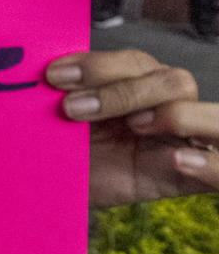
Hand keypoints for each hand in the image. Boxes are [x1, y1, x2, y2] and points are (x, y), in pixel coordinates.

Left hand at [47, 50, 218, 207]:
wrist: (51, 190)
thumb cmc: (57, 150)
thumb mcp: (58, 119)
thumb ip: (66, 92)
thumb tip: (51, 71)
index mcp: (137, 84)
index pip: (137, 62)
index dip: (98, 65)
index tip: (54, 76)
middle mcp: (166, 108)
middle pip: (174, 82)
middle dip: (122, 91)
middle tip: (72, 108)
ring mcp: (182, 143)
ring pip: (213, 115)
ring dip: (174, 116)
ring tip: (133, 127)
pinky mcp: (188, 180)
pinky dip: (210, 164)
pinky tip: (178, 160)